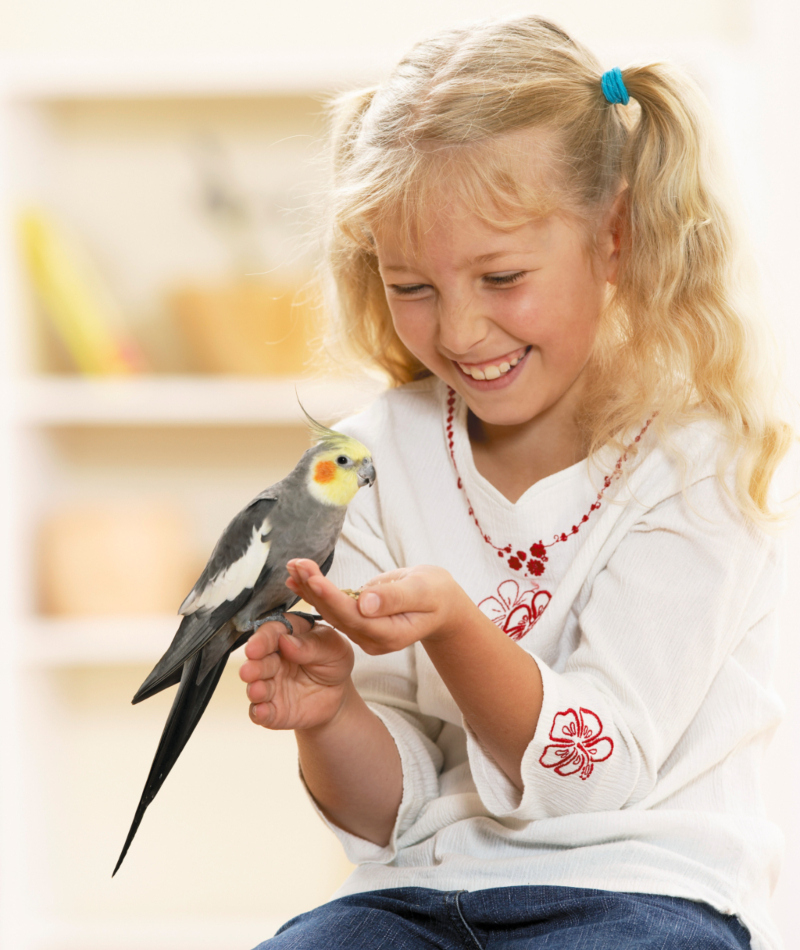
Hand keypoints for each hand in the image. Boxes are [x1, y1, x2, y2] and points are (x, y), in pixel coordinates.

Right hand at [239, 612, 354, 730]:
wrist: (338, 694)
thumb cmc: (334, 662)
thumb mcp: (334, 648)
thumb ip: (312, 645)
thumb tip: (286, 642)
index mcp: (287, 634)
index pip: (270, 632)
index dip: (261, 640)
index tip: (255, 648)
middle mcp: (272, 658)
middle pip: (258, 661)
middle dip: (254, 666)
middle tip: (249, 671)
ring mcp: (270, 684)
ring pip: (256, 686)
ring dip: (254, 689)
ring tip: (257, 690)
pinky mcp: (272, 708)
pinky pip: (261, 712)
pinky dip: (259, 713)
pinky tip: (261, 712)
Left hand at [285, 559, 473, 654]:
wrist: (440, 603)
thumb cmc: (436, 594)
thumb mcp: (422, 592)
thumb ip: (394, 598)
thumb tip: (365, 602)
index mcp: (389, 635)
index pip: (354, 616)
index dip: (332, 598)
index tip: (313, 578)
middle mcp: (372, 638)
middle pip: (337, 614)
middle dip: (315, 589)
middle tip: (297, 565)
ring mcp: (363, 632)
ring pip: (330, 611)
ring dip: (310, 588)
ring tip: (293, 566)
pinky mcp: (358, 621)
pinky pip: (333, 606)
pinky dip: (315, 591)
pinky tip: (297, 579)